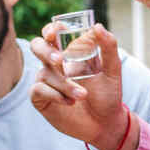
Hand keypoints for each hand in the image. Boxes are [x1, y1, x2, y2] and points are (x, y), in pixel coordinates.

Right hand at [30, 24, 130, 149]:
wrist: (105, 123)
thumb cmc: (108, 94)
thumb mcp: (112, 70)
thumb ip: (108, 46)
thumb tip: (97, 26)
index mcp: (69, 52)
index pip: (53, 33)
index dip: (51, 29)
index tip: (56, 31)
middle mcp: (54, 64)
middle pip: (37, 46)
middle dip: (46, 51)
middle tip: (60, 60)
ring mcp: (46, 81)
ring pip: (45, 73)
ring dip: (64, 83)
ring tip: (82, 94)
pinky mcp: (41, 99)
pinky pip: (38, 90)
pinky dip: (55, 95)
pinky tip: (70, 102)